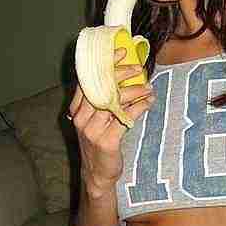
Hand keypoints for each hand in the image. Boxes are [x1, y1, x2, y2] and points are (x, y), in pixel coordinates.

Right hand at [69, 47, 154, 197]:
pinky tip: (148, 102)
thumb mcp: (95, 120)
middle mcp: (81, 118)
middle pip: (102, 86)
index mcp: (77, 109)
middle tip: (139, 68)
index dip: (105, 63)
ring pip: (116, 101)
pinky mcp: (107, 141)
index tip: (120, 51)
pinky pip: (126, 117)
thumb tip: (124, 76)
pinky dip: (139, 107)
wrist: (97, 174)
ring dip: (136, 91)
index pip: (88, 79)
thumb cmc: (99, 142)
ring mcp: (92, 130)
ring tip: (149, 87)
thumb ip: (102, 100)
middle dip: (123, 73)